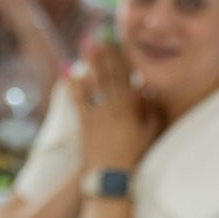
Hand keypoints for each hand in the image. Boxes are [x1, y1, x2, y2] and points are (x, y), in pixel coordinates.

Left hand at [71, 43, 158, 171]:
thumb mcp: (150, 134)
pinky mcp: (85, 124)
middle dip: (105, 55)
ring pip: (95, 83)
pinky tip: (67, 74)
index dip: (123, 59)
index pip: (128, 77)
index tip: (119, 44)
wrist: (112, 179)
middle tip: (99, 38)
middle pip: (110, 75)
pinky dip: (72, 86)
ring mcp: (99, 115)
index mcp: (133, 108)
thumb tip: (147, 89)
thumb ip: (152, 111)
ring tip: (86, 47)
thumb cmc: (134, 157)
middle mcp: (116, 107)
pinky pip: (78, 100)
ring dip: (90, 63)